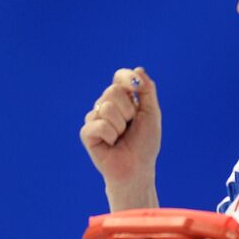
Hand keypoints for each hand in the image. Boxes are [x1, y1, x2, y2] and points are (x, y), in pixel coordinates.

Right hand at [79, 67, 161, 208]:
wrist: (137, 169)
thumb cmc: (145, 144)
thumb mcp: (151, 114)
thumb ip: (147, 91)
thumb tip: (138, 69)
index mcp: (122, 99)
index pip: (119, 77)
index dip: (127, 79)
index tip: (137, 88)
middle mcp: (105, 105)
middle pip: (113, 91)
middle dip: (128, 111)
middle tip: (130, 127)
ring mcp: (94, 118)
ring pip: (107, 108)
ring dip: (121, 126)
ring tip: (121, 138)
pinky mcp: (87, 133)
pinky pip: (99, 125)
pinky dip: (111, 136)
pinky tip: (111, 144)